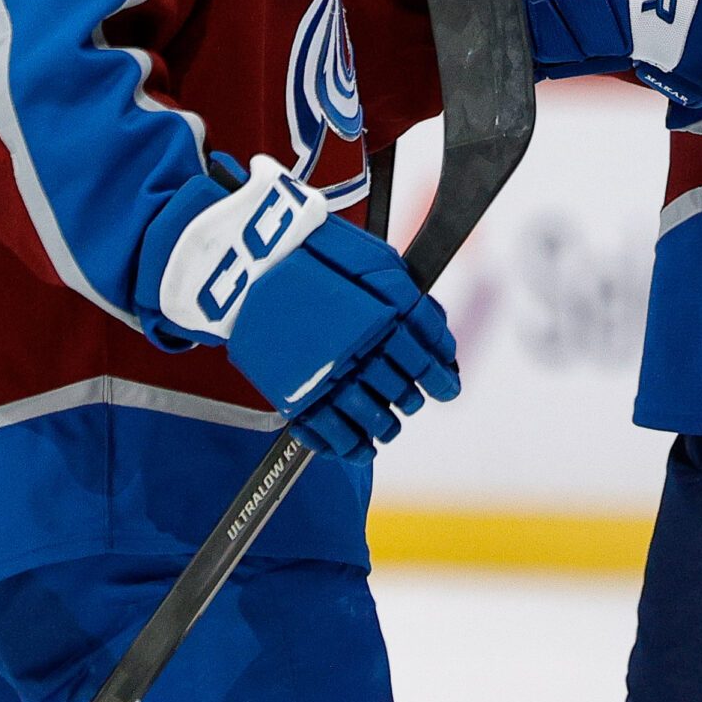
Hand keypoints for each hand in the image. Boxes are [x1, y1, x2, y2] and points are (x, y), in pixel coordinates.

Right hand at [139, 154, 459, 460]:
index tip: (447, 389)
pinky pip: (325, 431)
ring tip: (386, 429)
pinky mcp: (291, 390)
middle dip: (409, 400)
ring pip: (368, 418)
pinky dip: (345, 445)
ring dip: (383, 427)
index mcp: (385, 320)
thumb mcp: (382, 264)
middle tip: (409, 401)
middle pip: (400, 392)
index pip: (426, 362)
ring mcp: (324, 374)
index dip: (441, 380)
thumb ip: (415, 308)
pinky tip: (356, 449)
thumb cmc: (322, 252)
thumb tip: (440, 347)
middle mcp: (358, 351)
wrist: (254, 259)